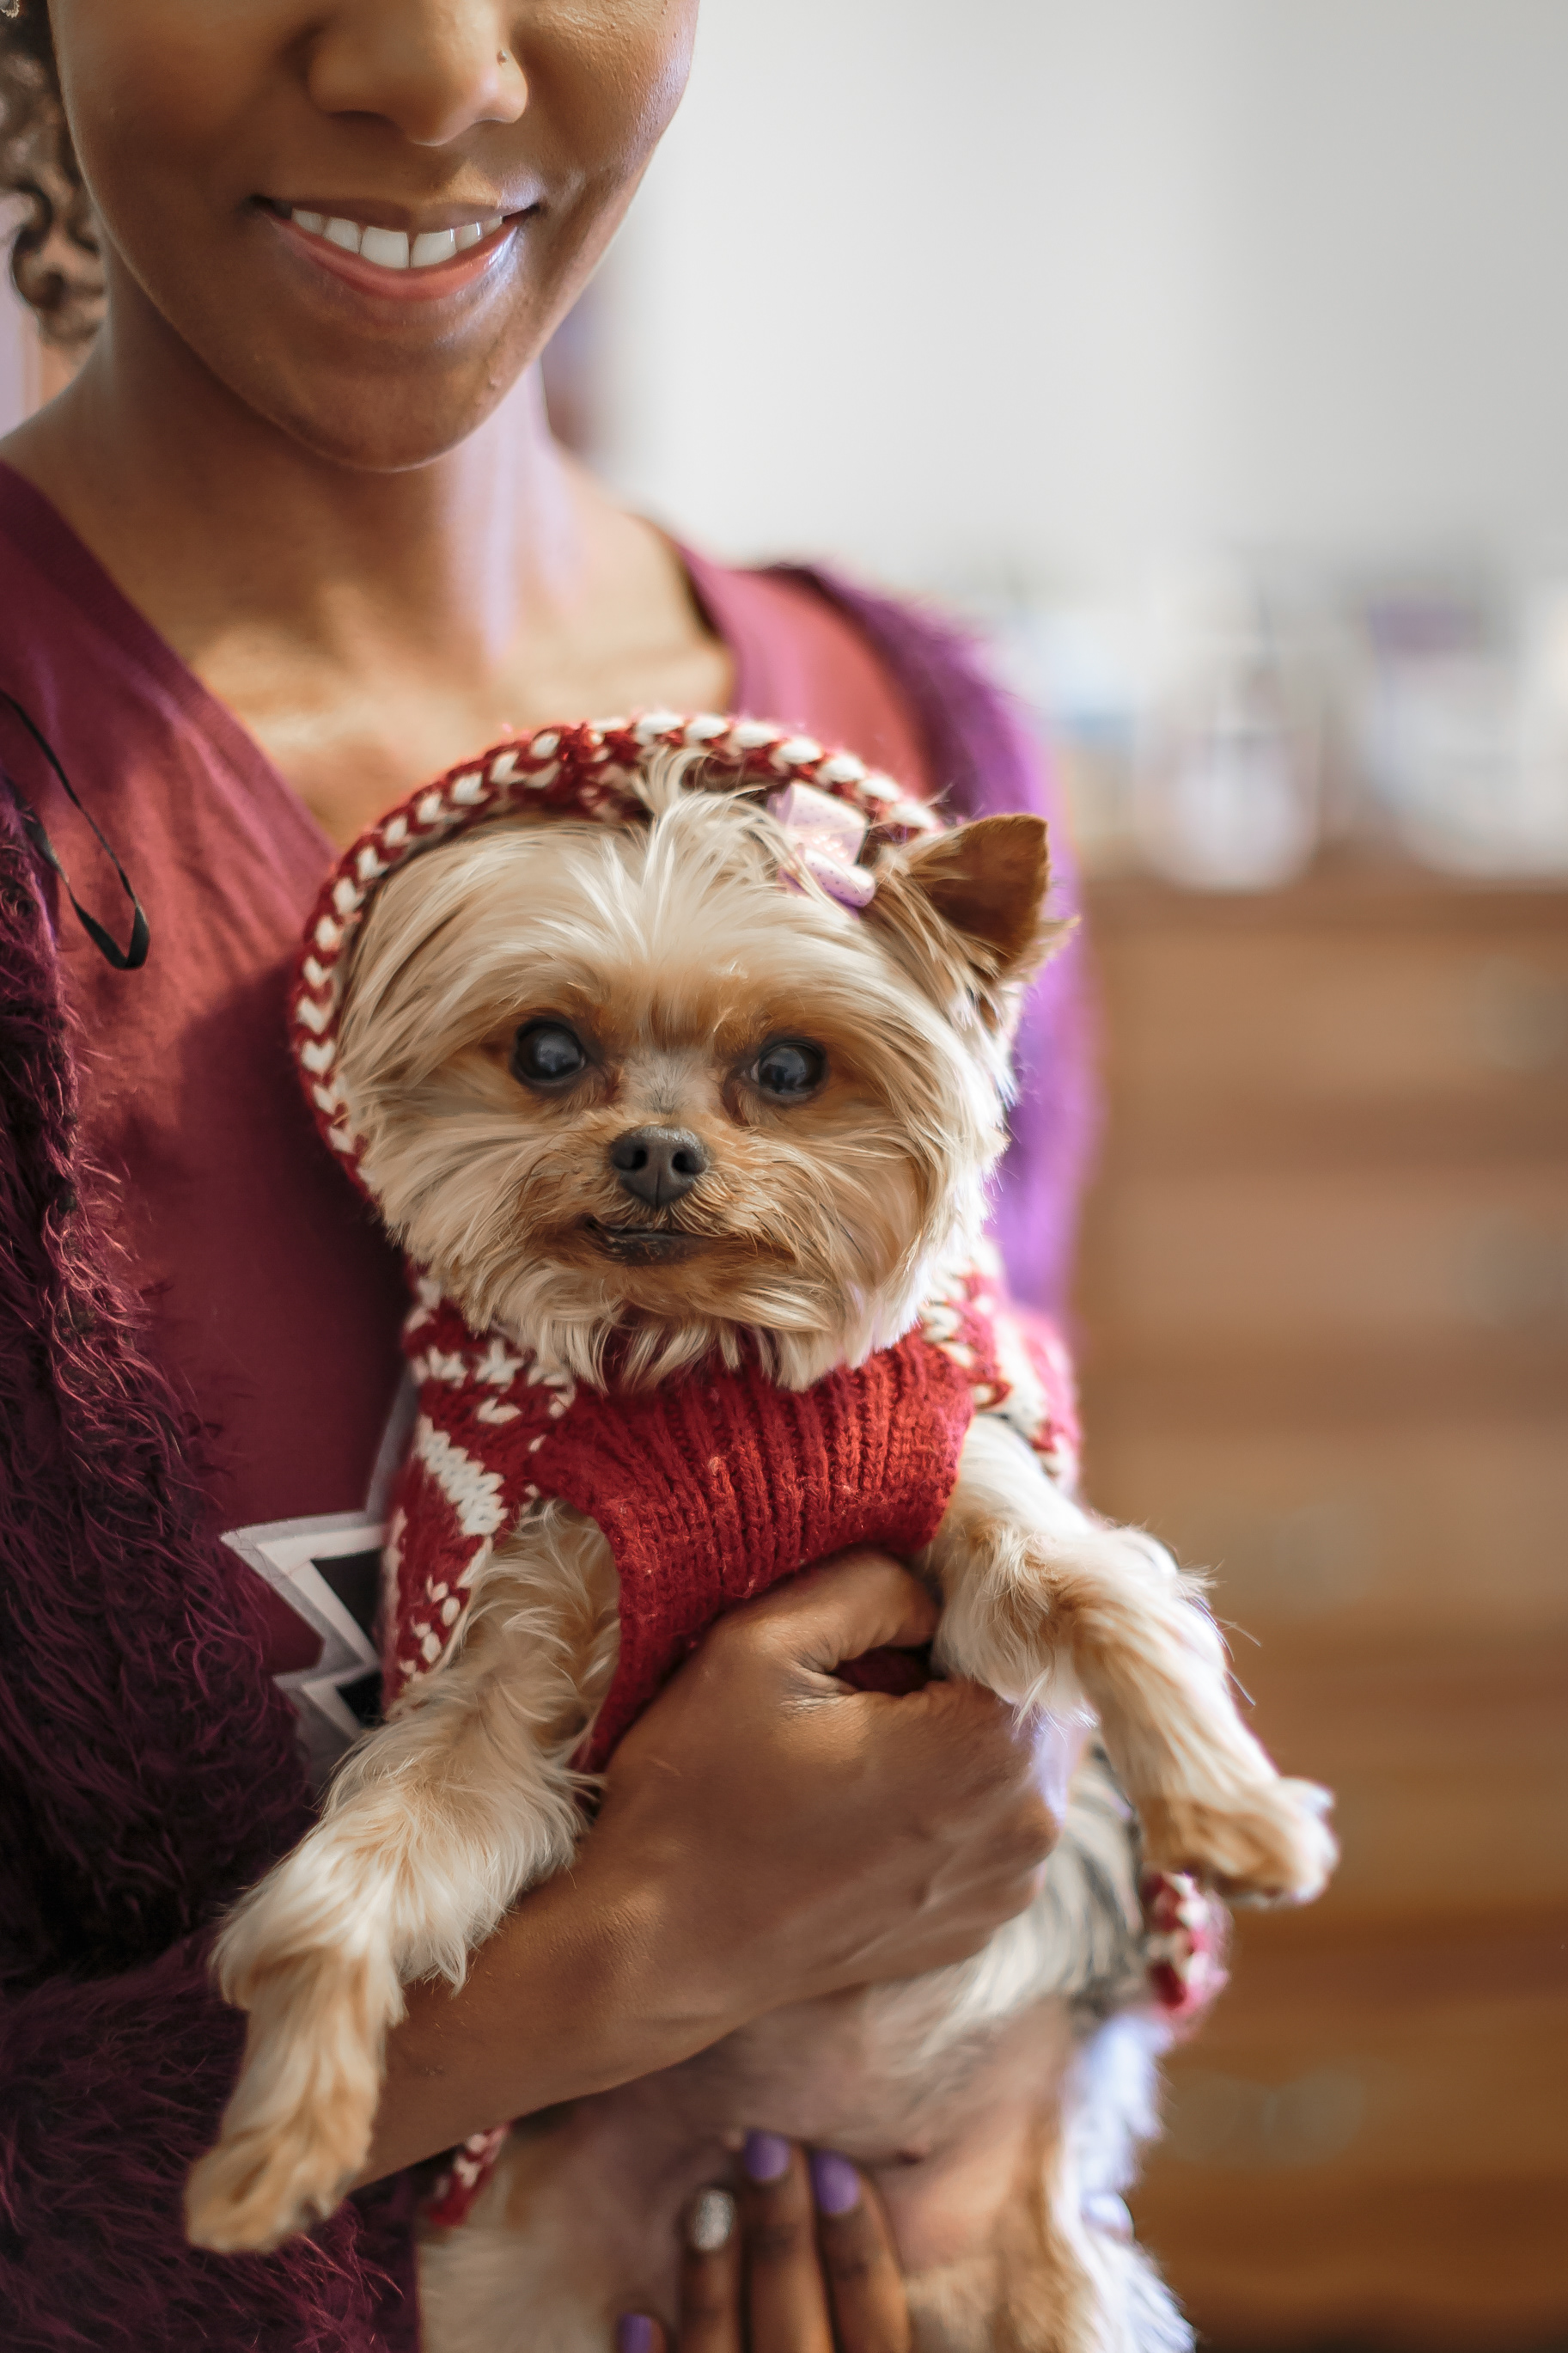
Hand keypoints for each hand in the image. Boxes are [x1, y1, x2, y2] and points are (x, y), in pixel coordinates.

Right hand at [365, 1552, 1065, 2179]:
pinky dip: (950, 1792)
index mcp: (991, 1748)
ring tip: (860, 1727)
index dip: (966, 1603)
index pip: (1031, 1631)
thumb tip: (930, 1585)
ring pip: (1019, 1757)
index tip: (894, 1606)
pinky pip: (993, 1820)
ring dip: (962, 1727)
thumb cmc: (698, 1796)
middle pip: (1035, 1694)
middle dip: (969, 1665)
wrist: (657, 1950)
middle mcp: (1028, 1825)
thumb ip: (869, 1582)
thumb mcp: (759, 1644)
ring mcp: (1008, 1885)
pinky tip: (863, 1792)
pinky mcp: (976, 1922)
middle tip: (870, 1660)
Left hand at [618, 2137, 908, 2352]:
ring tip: (706, 2203)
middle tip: (764, 2146)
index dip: (862, 2252)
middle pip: (800, 2341)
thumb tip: (903, 2169)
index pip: (879, 2335)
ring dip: (715, 2287)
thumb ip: (879, 2305)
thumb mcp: (873, 2335)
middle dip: (782, 2241)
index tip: (837, 2165)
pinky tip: (636, 2314)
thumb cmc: (851, 2346)